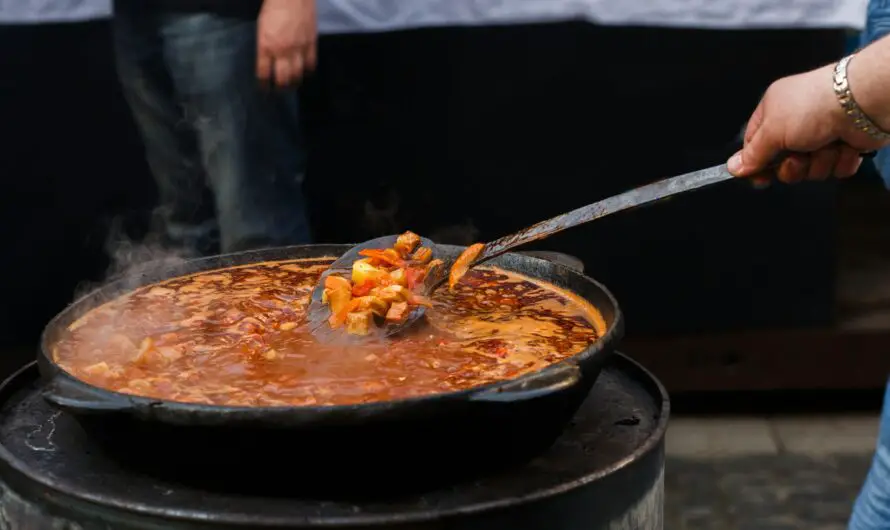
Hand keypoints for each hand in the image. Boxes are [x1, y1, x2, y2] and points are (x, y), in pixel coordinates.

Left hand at [256, 0, 316, 88]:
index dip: (264, 84)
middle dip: (280, 88)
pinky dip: (307, 72)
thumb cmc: (273, 8)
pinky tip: (305, 73)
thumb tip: (269, 62)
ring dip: (294, 83)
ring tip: (292, 85)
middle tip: (279, 90)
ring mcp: (298, 48)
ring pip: (297, 75)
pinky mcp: (311, 44)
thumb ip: (265, 46)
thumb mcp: (262, 28)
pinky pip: (311, 65)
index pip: (264, 73)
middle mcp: (282, 51)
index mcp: (266, 45)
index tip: (264, 88)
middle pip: (282, 79)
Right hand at [727, 65, 885, 183]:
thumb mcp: (772, 131)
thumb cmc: (814, 106)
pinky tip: (844, 146)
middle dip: (792, 166)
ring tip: (827, 145)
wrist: (861, 103)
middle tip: (799, 156)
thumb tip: (732, 167)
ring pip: (810, 169)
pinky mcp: (845, 145)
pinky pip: (835, 169)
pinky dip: (839, 161)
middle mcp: (797, 123)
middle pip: (783, 163)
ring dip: (818, 163)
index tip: (759, 178)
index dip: (756, 164)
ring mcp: (822, 135)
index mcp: (774, 112)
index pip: (755, 145)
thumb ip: (752, 154)